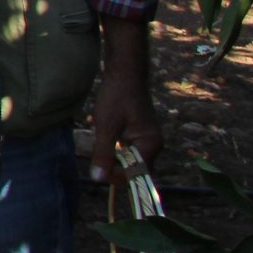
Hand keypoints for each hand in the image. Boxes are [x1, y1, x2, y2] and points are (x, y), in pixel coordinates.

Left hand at [89, 18, 158, 179]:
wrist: (125, 74)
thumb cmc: (116, 96)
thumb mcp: (106, 125)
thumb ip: (103, 153)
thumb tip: (98, 178)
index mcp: (150, 145)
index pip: (136, 174)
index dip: (117, 176)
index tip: (99, 168)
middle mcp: (154, 146)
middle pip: (137, 172)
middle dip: (117, 171)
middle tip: (98, 159)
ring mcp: (149, 141)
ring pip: (133, 164)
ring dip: (116, 162)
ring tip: (102, 148)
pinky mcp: (142, 137)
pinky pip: (131, 154)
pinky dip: (118, 153)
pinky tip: (107, 142)